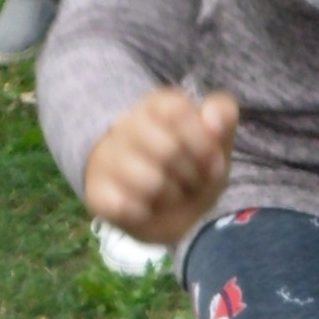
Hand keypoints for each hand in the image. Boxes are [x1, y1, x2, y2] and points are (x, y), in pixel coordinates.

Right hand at [84, 87, 236, 245]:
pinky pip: (123, 206)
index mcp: (156, 106)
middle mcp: (124, 125)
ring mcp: (106, 158)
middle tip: (191, 182)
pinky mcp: (96, 192)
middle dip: (192, 175)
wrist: (162, 210)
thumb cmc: (191, 167)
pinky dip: (144, 213)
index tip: (211, 162)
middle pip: (168, 149)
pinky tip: (146, 209)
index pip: (177, 110)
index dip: (202, 143)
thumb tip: (212, 121)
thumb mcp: (216, 140)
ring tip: (170, 195)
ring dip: (172, 196)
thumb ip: (223, 114)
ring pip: (150, 181)